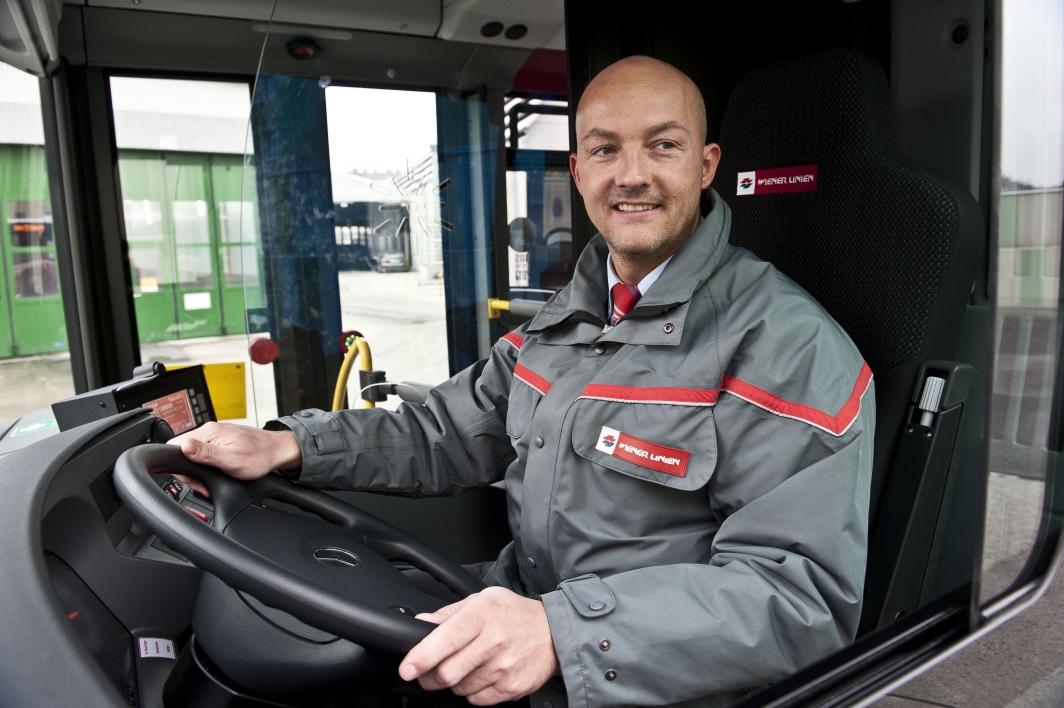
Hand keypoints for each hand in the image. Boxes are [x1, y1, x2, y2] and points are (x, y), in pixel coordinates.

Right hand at [166, 422, 301, 492]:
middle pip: (182, 453)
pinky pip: (204, 454)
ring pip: (192, 455)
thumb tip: (184, 446)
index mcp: (208, 433)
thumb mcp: (232, 460)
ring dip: (199, 471)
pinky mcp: (220, 442)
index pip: (175, 445)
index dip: (177, 466)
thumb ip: (206, 454)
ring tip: (214, 479)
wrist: (277, 451)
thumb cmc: (259, 456)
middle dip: (190, 472)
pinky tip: (217, 472)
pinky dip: (207, 466)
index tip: (192, 478)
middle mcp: (209, 431)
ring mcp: (214, 436)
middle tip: (205, 484)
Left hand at [399, 587, 560, 704]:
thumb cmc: (514, 614)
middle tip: (427, 673)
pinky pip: (477, 699)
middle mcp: (494, 641)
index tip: (407, 668)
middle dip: (429, 677)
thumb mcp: (483, 600)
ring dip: (452, 683)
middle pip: (447, 672)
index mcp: (483, 614)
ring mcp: (503, 667)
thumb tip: (422, 623)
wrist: (553, 634)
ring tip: (463, 668)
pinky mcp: (511, 687)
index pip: (445, 639)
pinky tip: (480, 675)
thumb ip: (450, 613)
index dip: (421, 657)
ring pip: (459, 688)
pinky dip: (471, 692)